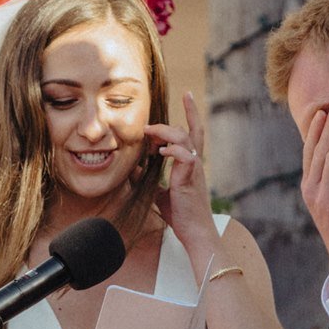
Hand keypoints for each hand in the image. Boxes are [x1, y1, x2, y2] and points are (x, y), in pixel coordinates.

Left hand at [150, 92, 217, 262]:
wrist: (194, 233)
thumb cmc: (181, 215)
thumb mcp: (159, 194)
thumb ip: (149, 180)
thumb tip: (133, 169)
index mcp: (190, 165)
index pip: (192, 133)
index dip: (191, 114)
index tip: (187, 95)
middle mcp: (195, 164)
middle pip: (192, 130)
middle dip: (184, 114)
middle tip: (155, 118)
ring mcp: (195, 170)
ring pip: (186, 139)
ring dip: (166, 133)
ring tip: (150, 135)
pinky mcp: (190, 179)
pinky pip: (186, 156)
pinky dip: (173, 151)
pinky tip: (160, 154)